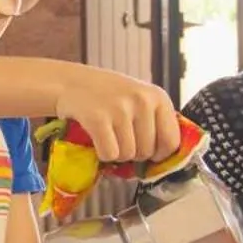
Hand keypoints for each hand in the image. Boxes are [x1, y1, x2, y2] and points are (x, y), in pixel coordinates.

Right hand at [52, 64, 180, 164]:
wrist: (70, 82)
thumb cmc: (108, 95)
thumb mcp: (140, 99)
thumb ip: (156, 122)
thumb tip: (165, 159)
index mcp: (158, 97)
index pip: (171, 142)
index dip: (159, 154)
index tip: (147, 151)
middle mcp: (142, 100)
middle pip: (147, 152)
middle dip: (133, 152)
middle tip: (119, 137)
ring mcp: (120, 108)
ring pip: (128, 155)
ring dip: (116, 153)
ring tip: (108, 135)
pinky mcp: (98, 118)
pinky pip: (109, 154)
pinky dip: (102, 153)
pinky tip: (97, 139)